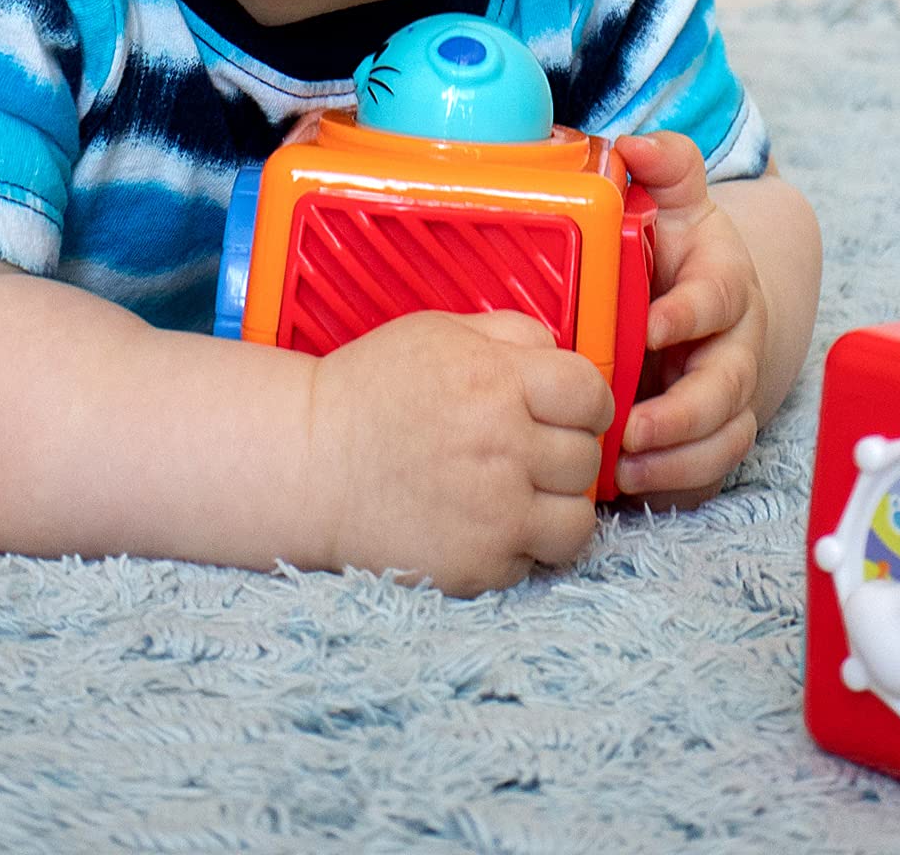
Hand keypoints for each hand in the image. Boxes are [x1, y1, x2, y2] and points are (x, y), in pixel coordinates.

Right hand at [308, 307, 612, 594]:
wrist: (306, 465)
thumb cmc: (372, 390)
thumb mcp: (442, 332)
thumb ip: (514, 334)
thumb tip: (564, 356)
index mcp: (499, 383)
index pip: (593, 395)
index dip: (587, 402)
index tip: (568, 410)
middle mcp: (504, 448)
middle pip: (587, 459)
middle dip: (567, 452)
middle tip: (531, 451)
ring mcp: (493, 515)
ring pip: (577, 521)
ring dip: (556, 507)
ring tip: (521, 495)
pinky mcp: (475, 567)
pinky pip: (534, 563)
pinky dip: (518, 548)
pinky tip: (484, 524)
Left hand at [614, 131, 767, 505]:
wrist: (707, 300)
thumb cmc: (681, 252)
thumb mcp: (675, 203)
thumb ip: (665, 167)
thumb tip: (635, 143)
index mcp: (724, 282)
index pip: (718, 297)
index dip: (689, 314)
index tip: (650, 327)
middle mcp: (736, 343)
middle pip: (728, 385)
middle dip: (683, 413)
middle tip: (630, 428)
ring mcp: (729, 393)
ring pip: (725, 437)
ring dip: (678, 458)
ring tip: (623, 467)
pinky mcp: (714, 435)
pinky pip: (709, 471)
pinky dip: (675, 483)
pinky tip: (632, 486)